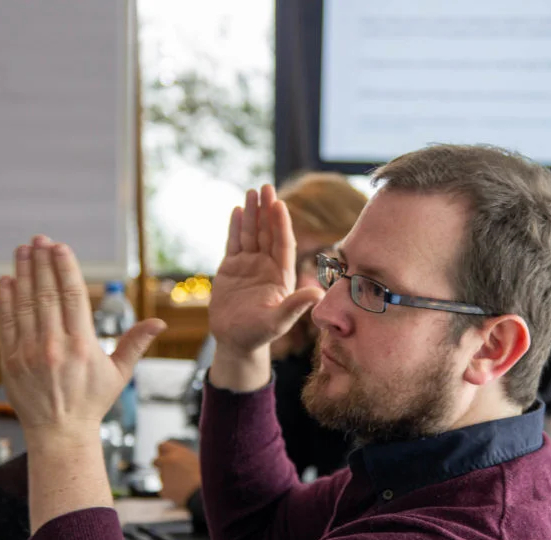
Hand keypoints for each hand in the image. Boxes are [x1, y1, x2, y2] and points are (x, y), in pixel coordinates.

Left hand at [0, 236, 165, 449]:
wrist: (59, 433)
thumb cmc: (92, 402)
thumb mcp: (119, 373)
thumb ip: (135, 343)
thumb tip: (159, 323)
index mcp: (82, 345)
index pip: (72, 296)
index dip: (65, 268)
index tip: (60, 247)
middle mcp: (55, 346)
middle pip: (47, 293)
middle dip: (42, 263)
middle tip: (39, 240)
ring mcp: (29, 352)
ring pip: (25, 303)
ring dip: (23, 273)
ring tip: (23, 250)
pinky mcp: (11, 360)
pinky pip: (7, 323)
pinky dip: (6, 299)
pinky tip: (7, 280)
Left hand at [153, 440, 201, 506]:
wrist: (205, 493)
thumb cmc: (204, 476)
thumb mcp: (195, 459)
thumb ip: (181, 456)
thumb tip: (173, 455)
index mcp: (176, 452)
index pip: (161, 446)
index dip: (163, 452)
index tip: (165, 456)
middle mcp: (167, 462)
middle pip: (155, 461)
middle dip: (160, 466)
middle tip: (170, 471)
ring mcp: (163, 476)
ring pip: (161, 477)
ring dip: (168, 479)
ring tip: (184, 484)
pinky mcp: (163, 490)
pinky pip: (165, 490)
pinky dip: (170, 492)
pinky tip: (182, 493)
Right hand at [209, 186, 323, 355]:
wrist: (235, 341)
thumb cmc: (258, 334)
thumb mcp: (278, 321)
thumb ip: (295, 306)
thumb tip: (318, 294)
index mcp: (281, 275)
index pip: (283, 244)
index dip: (281, 224)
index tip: (279, 204)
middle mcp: (267, 266)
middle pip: (268, 233)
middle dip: (267, 211)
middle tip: (266, 187)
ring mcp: (249, 265)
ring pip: (251, 234)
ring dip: (252, 213)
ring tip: (251, 192)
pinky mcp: (232, 267)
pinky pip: (235, 242)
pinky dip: (236, 227)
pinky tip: (238, 210)